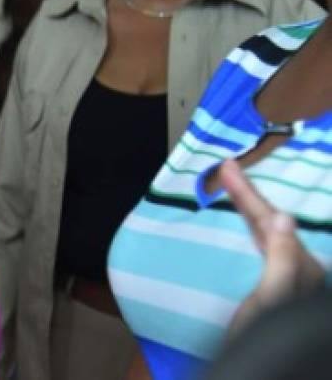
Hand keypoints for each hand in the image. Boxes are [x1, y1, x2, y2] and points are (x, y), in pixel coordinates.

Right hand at [220, 159, 324, 334]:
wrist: (265, 369)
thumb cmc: (271, 336)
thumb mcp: (274, 297)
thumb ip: (282, 260)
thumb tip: (281, 218)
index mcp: (298, 266)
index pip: (270, 220)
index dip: (248, 193)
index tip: (227, 166)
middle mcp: (295, 267)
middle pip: (267, 222)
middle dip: (247, 194)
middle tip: (226, 168)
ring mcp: (283, 277)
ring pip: (263, 232)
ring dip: (246, 207)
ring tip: (232, 186)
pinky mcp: (269, 286)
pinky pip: (258, 245)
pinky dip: (246, 227)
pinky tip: (244, 224)